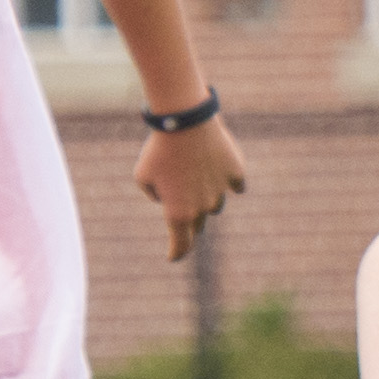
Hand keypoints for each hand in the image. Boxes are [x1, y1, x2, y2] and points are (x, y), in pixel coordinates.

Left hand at [132, 112, 248, 261]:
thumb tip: (167, 197)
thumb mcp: (142, 175)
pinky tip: (219, 171)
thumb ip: (154, 194)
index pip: (180, 245)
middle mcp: (202, 208)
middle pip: (198, 225)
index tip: (173, 256)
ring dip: (206, 199)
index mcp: (178, 213)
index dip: (176, 252)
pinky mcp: (235, 174)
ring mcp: (222, 191)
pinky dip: (227, 182)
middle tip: (182, 205)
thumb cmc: (158, 149)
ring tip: (196, 177)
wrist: (185, 121)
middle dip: (190, 221)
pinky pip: (234, 185)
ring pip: (215, 205)